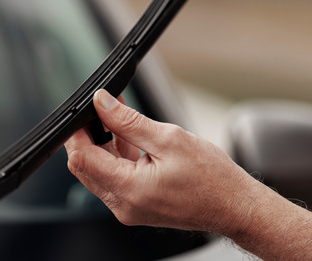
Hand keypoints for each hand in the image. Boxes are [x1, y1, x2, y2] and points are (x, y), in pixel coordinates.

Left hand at [64, 89, 256, 233]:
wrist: (233, 205)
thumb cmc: (212, 178)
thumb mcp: (168, 139)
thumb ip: (128, 121)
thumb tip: (101, 103)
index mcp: (129, 189)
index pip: (82, 158)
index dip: (77, 132)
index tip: (85, 110)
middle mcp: (123, 204)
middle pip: (85, 166)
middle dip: (88, 135)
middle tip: (102, 108)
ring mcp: (128, 207)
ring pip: (99, 171)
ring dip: (103, 143)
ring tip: (119, 116)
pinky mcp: (136, 205)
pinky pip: (114, 179)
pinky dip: (117, 156)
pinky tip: (130, 136)